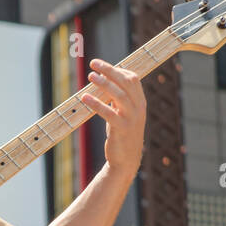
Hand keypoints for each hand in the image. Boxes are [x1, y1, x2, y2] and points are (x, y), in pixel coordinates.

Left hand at [80, 58, 145, 178]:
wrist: (126, 161)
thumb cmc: (122, 135)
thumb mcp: (123, 114)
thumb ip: (118, 100)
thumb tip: (106, 82)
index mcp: (140, 103)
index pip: (133, 79)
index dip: (118, 69)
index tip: (102, 66)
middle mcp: (138, 108)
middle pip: (126, 82)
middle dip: (109, 71)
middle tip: (93, 64)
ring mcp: (131, 119)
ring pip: (119, 95)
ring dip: (103, 83)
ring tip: (90, 76)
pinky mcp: (121, 129)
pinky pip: (108, 113)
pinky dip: (96, 103)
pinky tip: (84, 98)